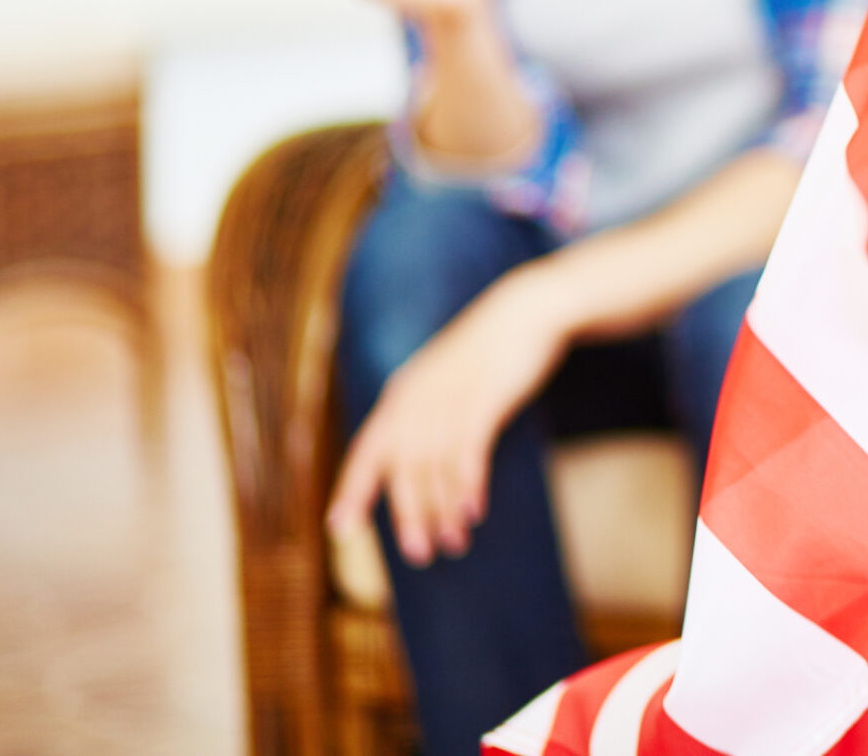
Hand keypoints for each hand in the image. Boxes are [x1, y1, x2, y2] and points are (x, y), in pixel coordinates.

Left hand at [325, 266, 570, 564]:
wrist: (527, 312)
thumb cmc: (488, 353)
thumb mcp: (446, 379)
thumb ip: (426, 413)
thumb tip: (417, 461)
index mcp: (402, 395)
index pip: (367, 450)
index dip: (353, 490)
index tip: (341, 530)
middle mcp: (417, 398)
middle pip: (402, 467)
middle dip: (407, 515)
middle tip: (418, 555)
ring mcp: (450, 397)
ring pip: (434, 466)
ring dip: (442, 509)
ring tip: (453, 542)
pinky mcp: (484, 398)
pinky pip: (468, 451)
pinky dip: (468, 485)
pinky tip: (474, 511)